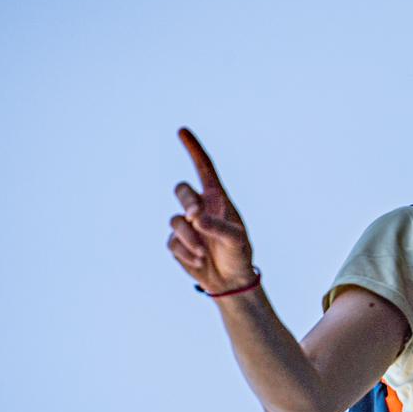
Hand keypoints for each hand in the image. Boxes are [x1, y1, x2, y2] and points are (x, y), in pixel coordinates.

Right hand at [168, 127, 256, 293]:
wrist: (231, 280)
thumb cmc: (239, 254)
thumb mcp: (235, 239)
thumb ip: (218, 226)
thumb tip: (194, 217)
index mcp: (217, 200)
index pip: (204, 169)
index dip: (194, 149)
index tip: (182, 131)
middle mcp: (200, 208)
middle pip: (182, 190)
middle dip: (187, 201)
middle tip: (195, 216)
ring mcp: (187, 225)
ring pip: (175, 220)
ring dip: (189, 237)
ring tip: (205, 253)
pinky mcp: (177, 243)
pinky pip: (173, 243)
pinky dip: (187, 253)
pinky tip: (200, 261)